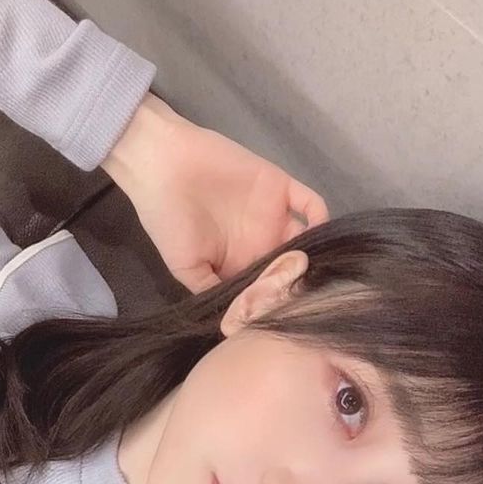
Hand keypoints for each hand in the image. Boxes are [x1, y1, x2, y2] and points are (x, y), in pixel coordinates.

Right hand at [101, 95, 328, 293]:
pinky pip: (310, 204)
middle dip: (302, 280)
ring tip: (320, 267)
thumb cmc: (167, 219)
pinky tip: (317, 232)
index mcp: (236, 265)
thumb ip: (212, 291)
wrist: (162, 165)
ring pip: (307, 239)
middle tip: (312, 293)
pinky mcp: (280, 188)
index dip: (277, 300)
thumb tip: (239, 318)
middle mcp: (259, 244)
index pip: (267, 287)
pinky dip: (320, 217)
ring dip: (316, 253)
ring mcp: (272, 217)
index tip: (288, 312)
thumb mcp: (184, 267)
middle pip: (292, 266)